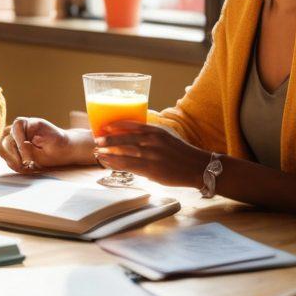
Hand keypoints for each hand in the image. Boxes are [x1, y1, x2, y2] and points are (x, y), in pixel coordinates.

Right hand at [0, 117, 79, 172]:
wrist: (61, 149)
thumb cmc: (58, 146)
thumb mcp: (50, 148)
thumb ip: (34, 149)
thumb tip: (21, 147)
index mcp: (29, 123)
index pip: (17, 128)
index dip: (19, 144)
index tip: (27, 159)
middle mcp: (18, 129)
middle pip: (6, 141)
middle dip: (15, 157)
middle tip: (26, 166)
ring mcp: (12, 138)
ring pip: (3, 150)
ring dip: (13, 162)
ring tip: (27, 169)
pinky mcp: (11, 148)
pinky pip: (6, 157)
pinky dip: (14, 165)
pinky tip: (26, 168)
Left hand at [94, 121, 210, 187]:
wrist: (197, 167)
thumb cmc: (181, 152)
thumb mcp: (166, 136)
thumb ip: (150, 134)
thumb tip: (131, 135)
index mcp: (156, 131)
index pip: (132, 124)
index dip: (116, 125)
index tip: (104, 126)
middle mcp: (153, 141)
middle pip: (124, 139)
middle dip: (108, 139)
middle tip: (97, 140)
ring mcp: (152, 156)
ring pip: (124, 154)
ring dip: (108, 153)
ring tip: (98, 152)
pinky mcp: (151, 170)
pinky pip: (129, 166)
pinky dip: (116, 164)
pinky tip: (107, 163)